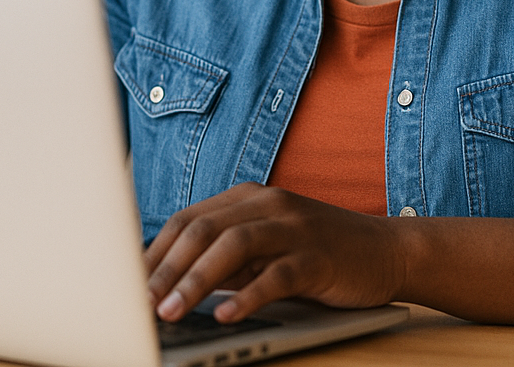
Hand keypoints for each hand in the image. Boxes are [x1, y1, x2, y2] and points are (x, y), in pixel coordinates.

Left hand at [144, 182, 404, 323]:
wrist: (388, 250)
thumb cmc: (318, 252)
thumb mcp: (266, 246)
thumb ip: (225, 257)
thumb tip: (168, 285)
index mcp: (249, 197)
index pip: (188, 219)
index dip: (154, 252)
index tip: (125, 284)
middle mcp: (268, 203)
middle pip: (203, 229)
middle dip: (165, 268)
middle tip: (138, 302)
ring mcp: (295, 227)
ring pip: (233, 246)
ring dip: (195, 280)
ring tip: (170, 311)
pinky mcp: (319, 256)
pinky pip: (276, 274)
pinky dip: (246, 296)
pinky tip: (225, 315)